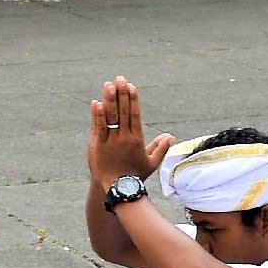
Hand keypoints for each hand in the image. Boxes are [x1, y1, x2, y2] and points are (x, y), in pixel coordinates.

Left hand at [88, 77, 175, 191]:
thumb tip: (171, 136)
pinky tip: (96, 102)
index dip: (133, 99)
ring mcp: (111, 142)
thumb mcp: (151, 163)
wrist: (118, 189)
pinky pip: (98, 127)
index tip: (131, 86)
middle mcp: (124, 138)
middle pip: (123, 112)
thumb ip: (161, 147)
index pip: (135, 115)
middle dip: (122, 94)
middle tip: (120, 78)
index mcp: (137, 140)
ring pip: (110, 117)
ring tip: (108, 85)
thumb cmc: (135, 175)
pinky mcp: (98, 146)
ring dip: (109, 100)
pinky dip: (97, 115)